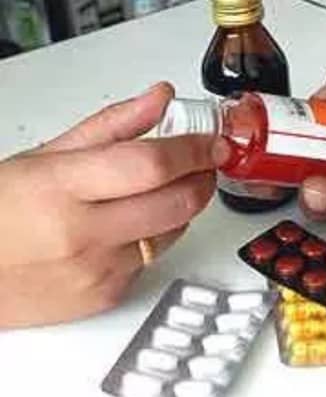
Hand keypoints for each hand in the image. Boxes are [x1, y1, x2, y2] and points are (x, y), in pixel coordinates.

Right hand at [0, 83, 229, 327]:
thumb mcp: (44, 156)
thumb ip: (111, 126)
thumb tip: (159, 99)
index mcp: (61, 187)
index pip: (152, 164)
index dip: (193, 150)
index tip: (211, 141)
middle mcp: (83, 234)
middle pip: (177, 202)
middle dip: (204, 177)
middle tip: (204, 162)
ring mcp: (98, 271)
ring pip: (173, 232)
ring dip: (183, 205)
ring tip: (165, 188)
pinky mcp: (107, 297)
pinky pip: (153, 260)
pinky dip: (154, 237)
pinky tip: (131, 225)